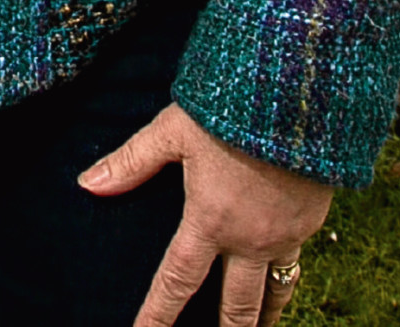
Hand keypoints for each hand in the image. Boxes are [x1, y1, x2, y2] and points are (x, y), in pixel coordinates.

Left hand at [79, 104, 329, 325]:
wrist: (298, 95)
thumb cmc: (230, 110)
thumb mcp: (173, 130)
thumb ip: (132, 162)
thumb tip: (87, 184)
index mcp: (209, 221)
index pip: (177, 282)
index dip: (158, 316)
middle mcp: (249, 239)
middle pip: (238, 307)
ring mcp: (285, 234)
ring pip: (275, 291)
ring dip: (265, 316)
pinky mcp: (312, 220)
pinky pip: (298, 259)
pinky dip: (286, 275)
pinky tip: (280, 273)